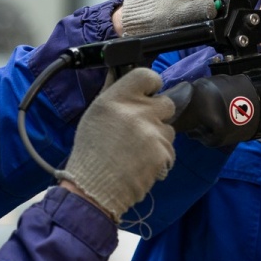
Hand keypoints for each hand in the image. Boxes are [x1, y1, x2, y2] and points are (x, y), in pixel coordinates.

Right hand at [62, 68, 175, 220]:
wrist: (93, 188)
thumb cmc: (91, 152)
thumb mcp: (95, 114)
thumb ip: (112, 92)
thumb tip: (118, 72)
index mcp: (118, 98)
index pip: (148, 75)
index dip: (152, 85)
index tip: (149, 93)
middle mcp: (137, 111)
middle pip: (166, 103)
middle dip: (158, 115)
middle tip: (141, 128)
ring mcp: (152, 133)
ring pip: (169, 129)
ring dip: (158, 139)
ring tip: (137, 151)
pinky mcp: (162, 153)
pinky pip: (169, 151)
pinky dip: (159, 158)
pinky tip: (141, 164)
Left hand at [116, 0, 246, 35]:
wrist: (136, 16)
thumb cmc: (159, 16)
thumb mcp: (191, 16)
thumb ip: (211, 10)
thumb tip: (222, 8)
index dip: (239, 0)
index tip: (227, 12)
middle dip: (223, 0)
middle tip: (207, 14)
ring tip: (195, 11)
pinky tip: (189, 6)